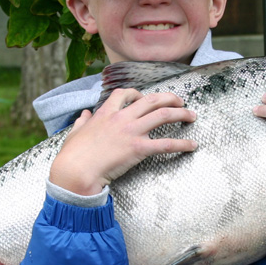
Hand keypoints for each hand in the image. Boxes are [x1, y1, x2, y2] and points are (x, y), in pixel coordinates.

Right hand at [49, 88, 197, 194]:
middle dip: (169, 98)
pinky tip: (192, 145)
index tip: (145, 98)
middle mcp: (122, 118)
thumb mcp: (75, 132)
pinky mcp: (139, 148)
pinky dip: (182, 144)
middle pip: (152, 100)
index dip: (138, 93)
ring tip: (192, 116)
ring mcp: (132, 132)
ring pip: (163, 115)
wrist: (76, 171)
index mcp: (106, 113)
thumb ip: (82, 122)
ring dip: (181, 114)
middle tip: (180, 102)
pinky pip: (166, 143)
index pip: (125, 93)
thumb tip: (84, 115)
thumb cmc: (73, 155)